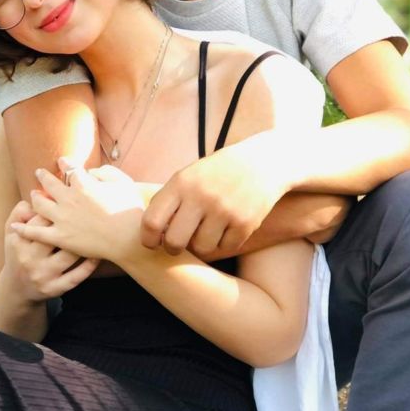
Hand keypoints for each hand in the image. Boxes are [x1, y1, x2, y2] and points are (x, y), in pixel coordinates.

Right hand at [3, 199, 98, 302]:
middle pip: (54, 236)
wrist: (16, 289)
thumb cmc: (19, 252)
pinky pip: (76, 276)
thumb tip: (36, 196)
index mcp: (18, 241)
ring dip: (85, 243)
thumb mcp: (11, 232)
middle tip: (88, 213)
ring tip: (97, 231)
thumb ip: (20, 211)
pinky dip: (89, 265)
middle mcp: (30, 258)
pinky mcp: (54, 289)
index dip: (56, 207)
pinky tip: (97, 255)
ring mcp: (43, 275)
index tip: (70, 199)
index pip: (39, 219)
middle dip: (73, 224)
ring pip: (69, 256)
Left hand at [18, 160, 144, 261]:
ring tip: (32, 195)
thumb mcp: (123, 183)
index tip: (61, 161)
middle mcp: (69, 198)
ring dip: (34, 198)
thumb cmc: (130, 210)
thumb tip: (92, 172)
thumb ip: (106, 172)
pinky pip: (36, 231)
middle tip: (38, 172)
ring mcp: (62, 218)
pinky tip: (16, 225)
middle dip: (43, 176)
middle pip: (50, 184)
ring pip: (40, 205)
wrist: (127, 238)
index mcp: (84, 184)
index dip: (64, 164)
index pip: (69, 169)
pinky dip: (24, 227)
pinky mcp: (60, 237)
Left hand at [141, 154, 286, 256]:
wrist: (262, 162)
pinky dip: (223, 243)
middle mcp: (201, 196)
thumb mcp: (189, 176)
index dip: (147, 238)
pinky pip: (225, 248)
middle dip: (173, 248)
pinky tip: (225, 229)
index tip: (151, 243)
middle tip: (177, 245)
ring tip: (204, 232)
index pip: (152, 221)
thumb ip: (169, 200)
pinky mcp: (245, 223)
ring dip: (201, 245)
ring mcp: (224, 210)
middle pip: (174, 242)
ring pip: (201, 248)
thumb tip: (150, 234)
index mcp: (181, 183)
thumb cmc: (216, 173)